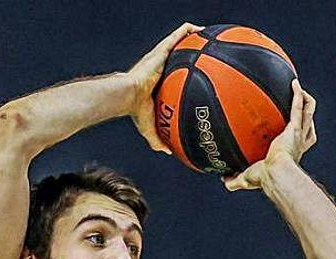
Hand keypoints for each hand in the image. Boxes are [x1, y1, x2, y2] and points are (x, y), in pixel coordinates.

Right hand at [126, 22, 203, 153]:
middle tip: (206, 54)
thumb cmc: (136, 110)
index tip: (198, 73)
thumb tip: (167, 153)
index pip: (174, 74)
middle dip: (192, 52)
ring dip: (192, 37)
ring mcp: (160, 57)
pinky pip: (177, 35)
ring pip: (179, 42)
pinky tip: (200, 29)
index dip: (185, 72)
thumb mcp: (149, 128)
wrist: (128, 95)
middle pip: (178, 56)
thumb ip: (158, 140)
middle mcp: (161, 67)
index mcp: (160, 82)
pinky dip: (188, 31)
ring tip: (207, 35)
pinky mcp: (160, 50)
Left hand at [224, 79, 316, 190]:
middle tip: (299, 102)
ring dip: (305, 99)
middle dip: (306, 111)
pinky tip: (294, 83)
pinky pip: (298, 106)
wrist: (274, 174)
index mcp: (291, 151)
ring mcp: (298, 133)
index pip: (301, 140)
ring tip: (297, 88)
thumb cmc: (264, 179)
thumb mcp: (247, 179)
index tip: (292, 127)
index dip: (300, 132)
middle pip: (308, 122)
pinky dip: (298, 94)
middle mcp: (298, 141)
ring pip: (308, 111)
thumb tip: (223, 180)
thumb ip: (235, 180)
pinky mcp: (295, 127)